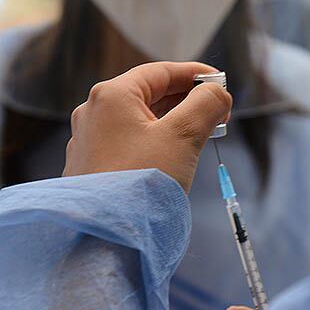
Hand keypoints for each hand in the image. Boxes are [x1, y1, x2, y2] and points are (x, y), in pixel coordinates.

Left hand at [64, 62, 232, 192]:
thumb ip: (205, 105)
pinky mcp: (91, 167)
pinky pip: (128, 142)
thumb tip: (217, 93)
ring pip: (139, 120)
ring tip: (200, 134)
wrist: (104, 237)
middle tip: (216, 112)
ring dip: (172, 122)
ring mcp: (89, 141)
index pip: (160, 72)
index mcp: (111, 96)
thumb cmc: (139, 184)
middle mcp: (93, 113)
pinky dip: (154, 141)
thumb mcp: (183, 137)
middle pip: (148, 94)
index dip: (195, 74)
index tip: (220, 83)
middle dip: (186, 100)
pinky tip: (172, 156)